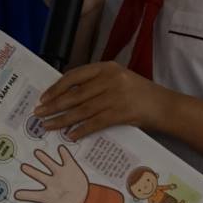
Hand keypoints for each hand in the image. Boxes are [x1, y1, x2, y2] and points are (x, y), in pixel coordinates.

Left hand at [13, 144, 89, 202]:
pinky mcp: (70, 167)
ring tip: (37, 152)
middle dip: (31, 171)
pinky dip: (64, 154)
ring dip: (44, 158)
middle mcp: (51, 182)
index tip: (16, 195)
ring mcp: (60, 173)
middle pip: (39, 176)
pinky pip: (66, 158)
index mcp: (47, 194)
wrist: (85, 197)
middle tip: (22, 167)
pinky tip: (61, 148)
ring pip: (49, 164)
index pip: (34, 195)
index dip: (25, 195)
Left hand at [35, 61, 168, 140]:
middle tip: (38, 114)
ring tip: (47, 126)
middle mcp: (109, 79)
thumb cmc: (139, 93)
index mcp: (106, 67)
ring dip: (62, 120)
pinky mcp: (121, 113)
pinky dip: (81, 130)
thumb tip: (66, 96)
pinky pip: (95, 123)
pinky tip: (70, 135)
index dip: (56, 87)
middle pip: (75, 94)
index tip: (43, 97)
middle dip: (53, 105)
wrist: (164, 106)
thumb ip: (96, 84)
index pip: (74, 75)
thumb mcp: (118, 79)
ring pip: (82, 110)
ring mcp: (115, 96)